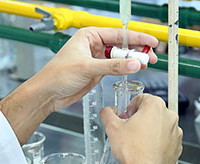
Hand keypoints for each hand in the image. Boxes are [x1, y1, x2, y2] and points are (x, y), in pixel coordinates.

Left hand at [0, 28, 157, 144]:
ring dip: (133, 60)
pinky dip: (126, 69)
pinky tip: (135, 70)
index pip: (118, 33)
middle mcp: (94, 45)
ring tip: (147, 64)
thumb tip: (134, 63)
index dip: (137, 38)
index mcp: (89, 35)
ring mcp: (96, 58)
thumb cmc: (57, 75)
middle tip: (152, 56)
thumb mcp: (87, 68)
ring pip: (120, 57)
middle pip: (121, 44)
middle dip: (137, 50)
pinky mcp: (97, 71)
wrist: (47, 94)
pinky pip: (116, 68)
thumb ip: (112, 66)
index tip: (151, 41)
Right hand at [100, 94, 182, 163]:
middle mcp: (169, 116)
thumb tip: (106, 111)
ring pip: (159, 125)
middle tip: (129, 130)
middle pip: (151, 111)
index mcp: (155, 106)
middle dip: (139, 119)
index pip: (141, 98)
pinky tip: (146, 150)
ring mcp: (175, 131)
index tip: (125, 117)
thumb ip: (107, 114)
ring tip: (137, 142)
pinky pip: (166, 139)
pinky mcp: (177, 145)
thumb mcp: (112, 128)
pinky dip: (157, 142)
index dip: (129, 107)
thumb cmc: (133, 151)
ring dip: (149, 130)